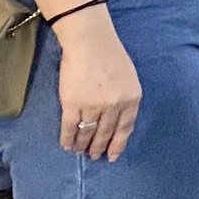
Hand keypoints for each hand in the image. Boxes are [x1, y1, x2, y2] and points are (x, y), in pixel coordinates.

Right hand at [56, 14, 141, 159]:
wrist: (90, 41)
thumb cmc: (110, 55)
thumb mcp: (129, 78)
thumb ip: (125, 98)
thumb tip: (117, 118)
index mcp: (132, 99)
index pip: (125, 128)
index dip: (118, 144)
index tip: (112, 156)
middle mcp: (115, 106)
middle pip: (106, 133)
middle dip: (99, 147)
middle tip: (94, 156)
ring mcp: (94, 106)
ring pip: (88, 132)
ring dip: (83, 145)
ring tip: (80, 152)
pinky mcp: (73, 104)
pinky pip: (70, 127)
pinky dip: (68, 138)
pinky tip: (67, 145)